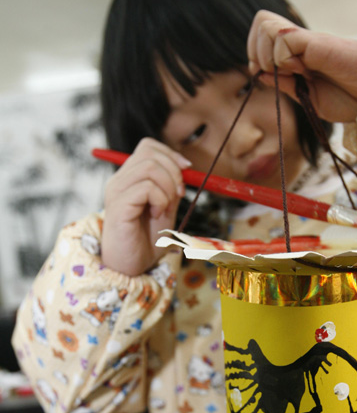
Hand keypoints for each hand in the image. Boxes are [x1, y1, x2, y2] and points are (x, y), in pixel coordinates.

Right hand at [101, 138, 190, 276]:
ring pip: (149, 167)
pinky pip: (146, 187)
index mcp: (129, 177)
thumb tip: (184, 167)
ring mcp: (116, 191)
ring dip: (168, 188)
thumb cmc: (146, 240)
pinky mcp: (118, 205)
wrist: (131, 266)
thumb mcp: (165, 207)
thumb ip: (171, 187)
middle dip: (173, 172)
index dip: (170, 154)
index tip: (185, 172)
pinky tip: (156, 215)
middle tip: (178, 196)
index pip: (148, 146)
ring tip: (164, 208)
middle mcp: (119, 180)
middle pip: (150, 153)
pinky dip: (160, 200)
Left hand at [247, 11, 356, 122]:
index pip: (261, 35)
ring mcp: (307, 40)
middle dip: (255, 52)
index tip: (264, 75)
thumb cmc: (350, 97)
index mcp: (296, 54)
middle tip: (274, 72)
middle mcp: (299, 43)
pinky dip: (283, 59)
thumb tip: (258, 73)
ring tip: (291, 72)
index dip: (254, 54)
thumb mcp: (308, 97)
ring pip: (266, 27)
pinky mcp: (316, 42)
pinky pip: (283, 39)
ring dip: (268, 55)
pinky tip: (302, 70)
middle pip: (261, 23)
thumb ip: (285, 86)